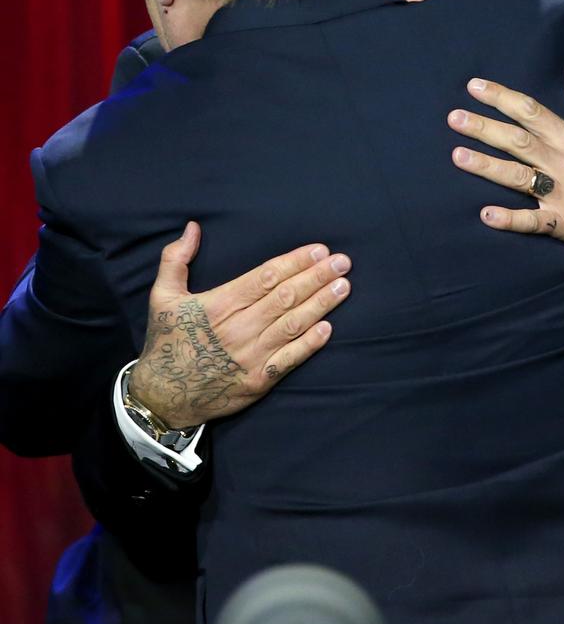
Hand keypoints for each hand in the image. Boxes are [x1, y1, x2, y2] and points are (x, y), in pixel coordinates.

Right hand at [130, 222, 350, 427]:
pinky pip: (289, 359)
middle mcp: (238, 328)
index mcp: (219, 304)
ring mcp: (250, 356)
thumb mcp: (161, 296)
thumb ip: (176, 258)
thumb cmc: (166, 341)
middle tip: (343, 262)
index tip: (319, 250)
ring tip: (343, 286)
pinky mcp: (258, 381)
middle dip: (317, 277)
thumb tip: (193, 227)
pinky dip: (310, 344)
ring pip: (293, 324)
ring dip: (321, 304)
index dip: (295, 262)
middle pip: (285, 296)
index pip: (265, 277)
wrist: (162, 396)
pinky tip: (328, 328)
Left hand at [448, 60, 563, 276]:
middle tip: (454, 118)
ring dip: (488, 166)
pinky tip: (485, 215)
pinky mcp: (563, 224)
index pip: (533, 112)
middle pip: (520, 141)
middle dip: (485, 128)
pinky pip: (534, 223)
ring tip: (457, 156)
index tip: (474, 87)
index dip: (503, 98)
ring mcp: (563, 195)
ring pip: (520, 177)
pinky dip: (510, 220)